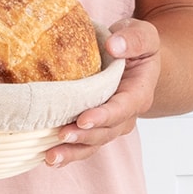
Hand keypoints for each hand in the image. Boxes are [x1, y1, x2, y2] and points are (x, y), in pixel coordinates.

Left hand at [44, 17, 160, 168]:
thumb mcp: (142, 34)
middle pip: (106, 131)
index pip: (123, 108)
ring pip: (94, 143)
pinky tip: (50, 158)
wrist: (134, 59)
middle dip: (84, 136)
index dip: (104, 115)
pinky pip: (84, 143)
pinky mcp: (96, 126)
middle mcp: (126, 114)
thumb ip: (133, 39)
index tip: (83, 118)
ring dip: (73, 151)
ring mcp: (111, 123)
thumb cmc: (136, 45)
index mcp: (138, 93)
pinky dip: (68, 152)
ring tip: (51, 157)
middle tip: (61, 135)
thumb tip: (114, 46)